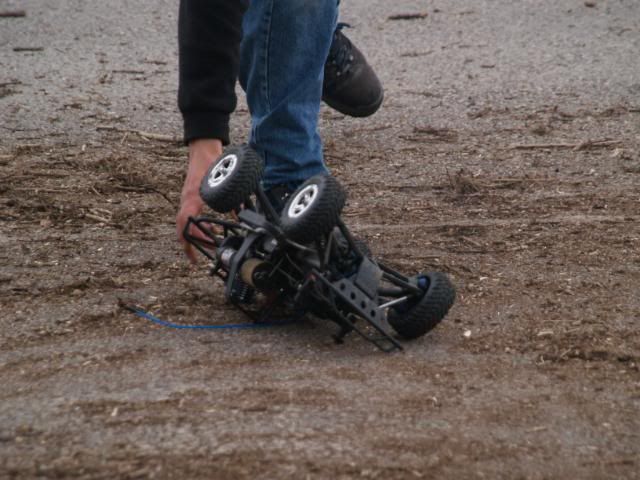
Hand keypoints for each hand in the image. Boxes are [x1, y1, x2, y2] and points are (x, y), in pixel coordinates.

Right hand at [176, 139, 222, 262]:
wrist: (203, 149)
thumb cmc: (211, 162)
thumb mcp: (223, 182)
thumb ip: (231, 199)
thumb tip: (241, 215)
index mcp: (192, 198)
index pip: (185, 225)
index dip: (189, 242)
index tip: (194, 255)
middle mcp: (187, 201)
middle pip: (182, 229)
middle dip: (190, 244)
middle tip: (199, 257)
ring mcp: (187, 200)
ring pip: (186, 224)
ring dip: (196, 236)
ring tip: (210, 243)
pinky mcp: (191, 198)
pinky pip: (191, 217)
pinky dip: (199, 226)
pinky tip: (212, 228)